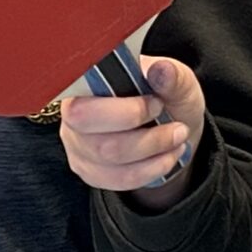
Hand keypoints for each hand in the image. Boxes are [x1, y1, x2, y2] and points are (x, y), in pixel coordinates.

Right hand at [59, 56, 204, 209]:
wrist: (170, 123)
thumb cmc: (166, 96)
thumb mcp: (178, 80)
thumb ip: (171, 76)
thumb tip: (161, 70)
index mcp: (85, 87)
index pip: (84, 109)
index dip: (124, 113)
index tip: (157, 104)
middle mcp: (73, 119)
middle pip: (100, 144)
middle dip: (148, 140)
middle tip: (177, 129)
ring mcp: (79, 148)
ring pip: (112, 164)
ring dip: (154, 155)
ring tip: (177, 140)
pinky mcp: (90, 171)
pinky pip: (119, 180)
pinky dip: (150, 170)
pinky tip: (167, 157)